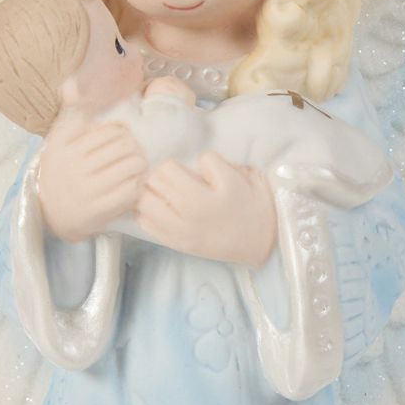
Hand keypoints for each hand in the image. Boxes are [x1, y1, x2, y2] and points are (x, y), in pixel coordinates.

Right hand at [37, 118, 145, 241]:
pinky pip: (130, 191)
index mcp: (62, 143)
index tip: (123, 136)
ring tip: (138, 167)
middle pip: (124, 145)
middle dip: (136, 147)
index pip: (109, 128)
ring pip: (131, 166)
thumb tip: (72, 83)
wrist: (48, 213)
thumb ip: (70, 113)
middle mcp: (71, 164)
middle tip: (136, 152)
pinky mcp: (96, 210)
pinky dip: (137, 186)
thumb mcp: (58, 140)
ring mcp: (84, 188)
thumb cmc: (60, 170)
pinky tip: (133, 184)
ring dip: (140, 165)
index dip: (123, 130)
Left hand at [135, 153, 276, 266]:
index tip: (182, 168)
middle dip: (158, 175)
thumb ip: (213, 164)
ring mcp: (178, 233)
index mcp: (200, 198)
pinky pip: (146, 225)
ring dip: (148, 193)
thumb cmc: (252, 204)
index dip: (173, 163)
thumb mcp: (239, 176)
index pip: (166, 168)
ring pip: (143, 204)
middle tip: (170, 177)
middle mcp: (185, 217)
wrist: (261, 241)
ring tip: (162, 192)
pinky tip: (159, 207)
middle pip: (151, 184)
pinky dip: (146, 213)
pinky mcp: (176, 244)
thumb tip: (191, 160)